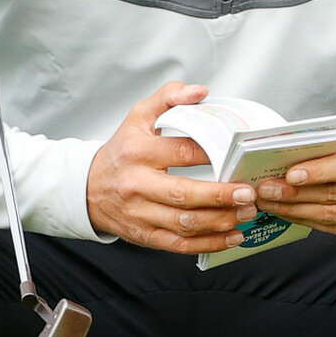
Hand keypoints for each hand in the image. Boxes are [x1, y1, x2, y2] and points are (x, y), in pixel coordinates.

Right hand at [86, 83, 261, 253]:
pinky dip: (209, 243)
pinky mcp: (145, 235)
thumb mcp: (138, 116)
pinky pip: (180, 244)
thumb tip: (200, 92)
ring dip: (221, 221)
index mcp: (138, 152)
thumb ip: (169, 98)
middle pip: (184, 194)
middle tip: (247, 194)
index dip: (212, 155)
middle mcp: (137, 184)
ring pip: (185, 223)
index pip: (180, 152)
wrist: (88, 188)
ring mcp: (140, 213)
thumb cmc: (121, 152)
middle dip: (220, 196)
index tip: (237, 156)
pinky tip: (231, 236)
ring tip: (246, 213)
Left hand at [253, 122, 335, 239]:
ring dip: (296, 210)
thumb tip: (290, 146)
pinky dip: (309, 221)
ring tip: (270, 202)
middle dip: (296, 193)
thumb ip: (332, 137)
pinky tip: (289, 212)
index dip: (318, 172)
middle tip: (266, 190)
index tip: (289, 174)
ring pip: (334, 215)